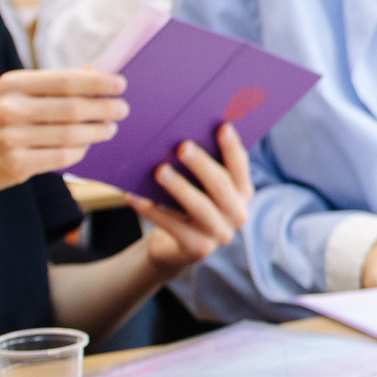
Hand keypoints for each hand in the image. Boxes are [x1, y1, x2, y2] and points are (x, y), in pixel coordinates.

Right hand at [0, 69, 127, 195]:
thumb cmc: (3, 121)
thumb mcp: (18, 94)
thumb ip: (55, 83)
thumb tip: (97, 68)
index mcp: (11, 84)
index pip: (64, 80)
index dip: (97, 83)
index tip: (121, 84)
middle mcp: (8, 109)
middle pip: (71, 108)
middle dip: (104, 108)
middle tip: (123, 109)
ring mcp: (10, 138)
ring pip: (70, 134)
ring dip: (97, 131)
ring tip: (110, 128)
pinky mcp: (16, 164)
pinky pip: (61, 157)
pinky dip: (80, 151)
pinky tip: (88, 145)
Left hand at [135, 124, 253, 274]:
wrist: (175, 248)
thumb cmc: (186, 205)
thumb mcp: (200, 187)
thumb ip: (201, 167)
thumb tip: (181, 134)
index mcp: (243, 193)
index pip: (240, 167)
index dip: (232, 147)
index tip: (222, 127)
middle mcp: (238, 214)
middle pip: (221, 185)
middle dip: (201, 165)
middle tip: (182, 146)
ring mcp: (220, 234)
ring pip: (199, 206)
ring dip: (179, 187)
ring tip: (159, 170)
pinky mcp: (199, 248)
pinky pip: (173, 226)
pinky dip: (152, 211)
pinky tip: (134, 196)